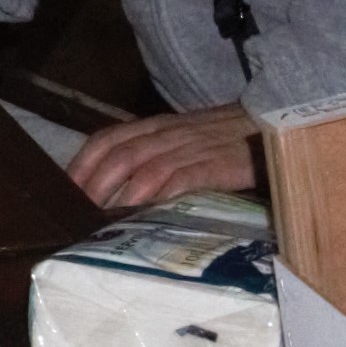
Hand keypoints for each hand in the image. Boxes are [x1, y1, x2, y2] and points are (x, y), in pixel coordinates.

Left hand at [70, 102, 260, 210]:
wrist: (281, 126)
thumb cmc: (231, 139)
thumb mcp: (188, 140)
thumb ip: (159, 156)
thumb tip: (121, 189)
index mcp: (159, 125)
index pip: (110, 137)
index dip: (83, 162)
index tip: (64, 188)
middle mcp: (171, 133)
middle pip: (122, 154)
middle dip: (95, 184)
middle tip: (79, 213)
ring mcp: (195, 146)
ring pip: (148, 167)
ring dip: (122, 195)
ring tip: (104, 221)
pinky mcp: (220, 163)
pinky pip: (184, 178)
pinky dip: (162, 197)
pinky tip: (147, 216)